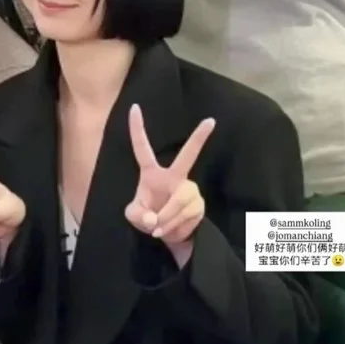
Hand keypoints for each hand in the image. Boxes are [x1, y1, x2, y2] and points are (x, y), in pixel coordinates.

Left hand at [124, 105, 214, 256]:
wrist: (168, 235)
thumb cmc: (148, 218)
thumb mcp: (134, 217)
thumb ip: (138, 216)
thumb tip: (153, 218)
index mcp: (153, 173)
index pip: (142, 148)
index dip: (137, 129)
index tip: (134, 108)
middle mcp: (175, 176)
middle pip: (188, 156)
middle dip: (199, 138)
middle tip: (210, 121)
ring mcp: (190, 189)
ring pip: (179, 201)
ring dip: (166, 220)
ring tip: (158, 230)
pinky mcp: (199, 203)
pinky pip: (186, 215)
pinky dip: (174, 228)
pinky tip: (172, 230)